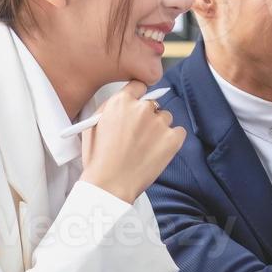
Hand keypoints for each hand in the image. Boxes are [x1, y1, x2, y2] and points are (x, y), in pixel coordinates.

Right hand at [81, 80, 186, 203]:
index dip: (138, 97)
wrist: (110, 185)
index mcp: (121, 102)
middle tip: (138, 135)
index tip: (138, 105)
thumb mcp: (92, 126)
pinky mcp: (173, 138)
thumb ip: (110, 108)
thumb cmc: (99, 160)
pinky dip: (172, 139)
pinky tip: (158, 151)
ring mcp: (160, 123)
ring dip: (159, 128)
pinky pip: (179, 132)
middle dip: (147, 116)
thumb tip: (123, 101)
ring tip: (145, 147)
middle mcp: (142, 109)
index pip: (138, 86)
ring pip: (165, 117)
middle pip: (152, 104)